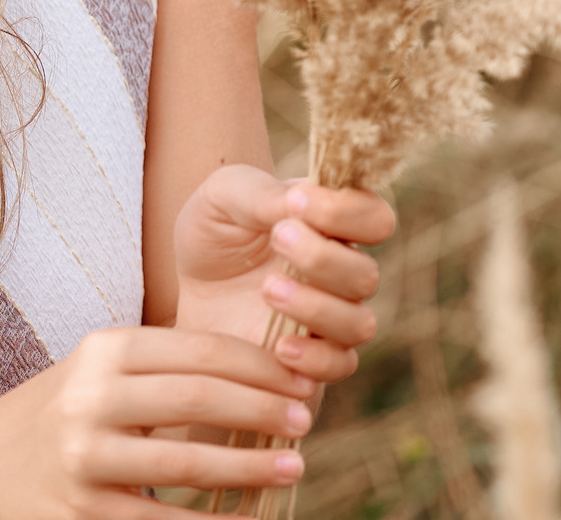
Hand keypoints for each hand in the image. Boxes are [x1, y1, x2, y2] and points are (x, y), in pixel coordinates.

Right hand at [0, 325, 315, 518]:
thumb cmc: (65, 412)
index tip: (300, 378)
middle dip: (262, 408)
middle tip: (305, 418)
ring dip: (250, 466)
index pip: (197, 349)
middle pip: (197, 397)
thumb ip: (166, 368)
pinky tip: (248, 519)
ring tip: (293, 467)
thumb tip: (264, 379)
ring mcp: (86, 456)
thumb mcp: (101, 371)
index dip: (258, 365)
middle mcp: (91, 397)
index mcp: (103, 350)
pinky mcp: (84, 511)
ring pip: (186, 461)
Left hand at [172, 165, 394, 386]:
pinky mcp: (313, 356)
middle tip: (277, 238)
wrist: (185, 284)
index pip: (375, 218)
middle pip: (367, 274)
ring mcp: (332, 317)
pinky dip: (315, 358)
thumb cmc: (214, 230)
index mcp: (333, 224)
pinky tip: (278, 345)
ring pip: (359, 324)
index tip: (296, 202)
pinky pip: (340, 366)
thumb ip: (267, 195)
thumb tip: (302, 201)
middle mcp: (343, 271)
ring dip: (316, 306)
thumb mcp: (226, 196)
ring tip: (267, 290)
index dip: (346, 211)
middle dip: (322, 257)